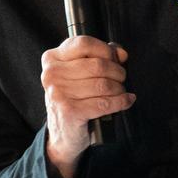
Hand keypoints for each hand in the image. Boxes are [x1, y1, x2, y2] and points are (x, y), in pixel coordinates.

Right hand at [41, 36, 134, 177]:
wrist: (63, 133)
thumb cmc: (74, 97)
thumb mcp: (80, 73)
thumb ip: (100, 56)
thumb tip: (121, 53)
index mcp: (52, 59)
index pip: (84, 43)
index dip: (106, 50)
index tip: (115, 59)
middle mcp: (51, 74)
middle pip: (98, 65)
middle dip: (117, 72)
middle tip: (121, 79)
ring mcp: (58, 93)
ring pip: (103, 84)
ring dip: (119, 88)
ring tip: (120, 91)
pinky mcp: (69, 111)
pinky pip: (105, 103)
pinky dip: (121, 102)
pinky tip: (126, 100)